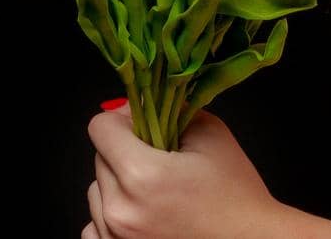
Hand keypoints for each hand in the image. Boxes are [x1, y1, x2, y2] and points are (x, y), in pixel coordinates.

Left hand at [84, 101, 285, 238]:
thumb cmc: (236, 193)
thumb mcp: (214, 136)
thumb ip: (176, 111)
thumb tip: (142, 106)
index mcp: (142, 174)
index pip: (101, 128)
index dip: (123, 119)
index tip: (144, 124)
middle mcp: (120, 209)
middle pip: (100, 157)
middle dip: (127, 151)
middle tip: (163, 159)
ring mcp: (113, 235)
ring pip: (97, 189)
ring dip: (119, 183)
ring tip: (157, 191)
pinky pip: (94, 223)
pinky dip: (113, 215)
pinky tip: (144, 214)